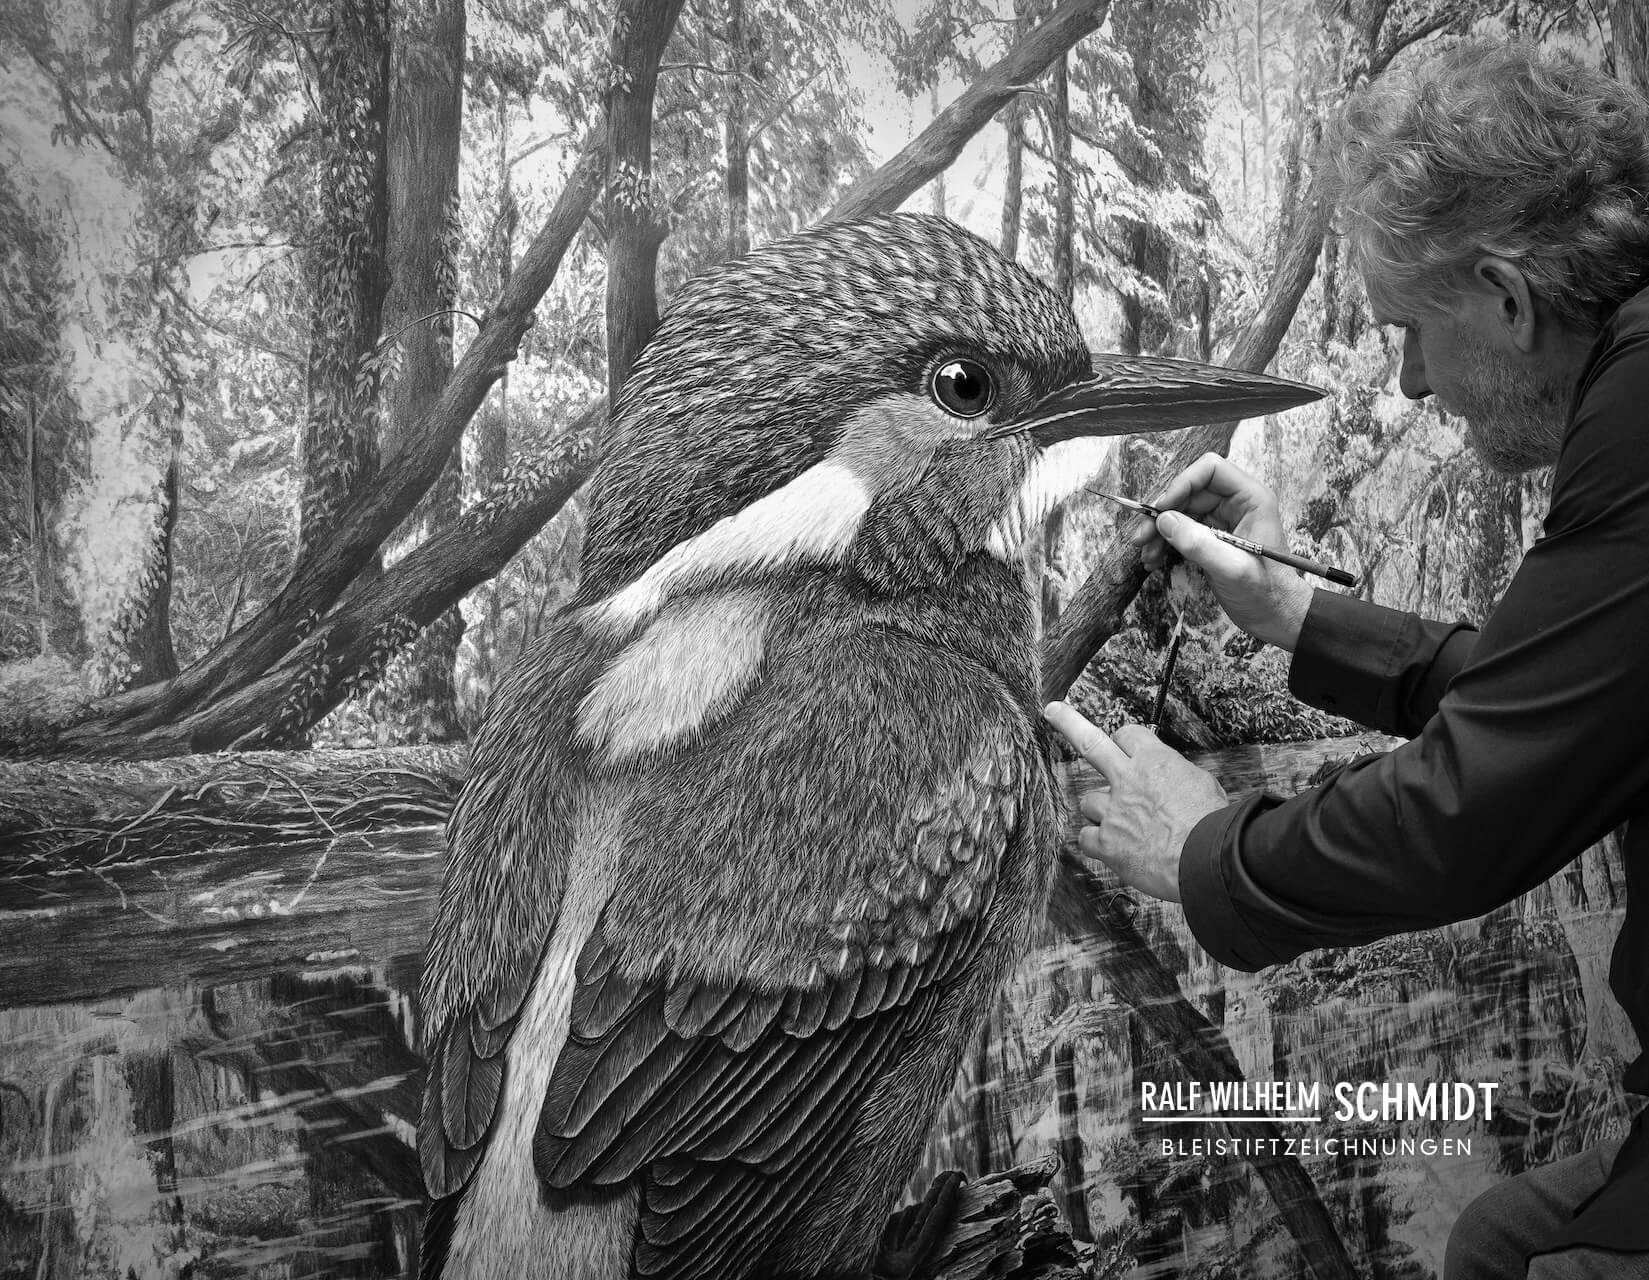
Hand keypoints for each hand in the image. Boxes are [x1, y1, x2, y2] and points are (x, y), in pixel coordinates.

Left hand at [1043, 702, 1228, 903]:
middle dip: (1069, 722)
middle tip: (1052, 711)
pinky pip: (1086, 837)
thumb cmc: (1212, 824)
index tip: (1121, 745)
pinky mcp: (1106, 842)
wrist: (1207, 860)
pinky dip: (1096, 842)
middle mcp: (1128, 780)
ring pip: (1088, 801)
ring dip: (1101, 811)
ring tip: (1125, 827)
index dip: (1124, 741)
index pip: (1127, 735)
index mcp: (1155, 761)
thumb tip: (1172, 776)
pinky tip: (1111, 848)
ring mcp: (1113, 811)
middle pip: (1090, 743)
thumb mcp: (1203, 784)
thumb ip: (1176, 775)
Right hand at [1127, 452, 1314, 651]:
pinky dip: (1163, 543)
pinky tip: (1153, 561)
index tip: (1160, 508)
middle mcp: (1236, 504)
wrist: (1275, 617)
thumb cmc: (1267, 593)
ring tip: (1145, 555)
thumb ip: (1199, 544)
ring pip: (1179, 511)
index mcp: (1251, 500)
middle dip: (1162, 513)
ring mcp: (1221, 521)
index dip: (1182, 483)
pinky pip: (1180, 530)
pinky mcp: (1210, 538)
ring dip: (1158, 531)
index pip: (1210, 470)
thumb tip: (1164, 521)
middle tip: (1141, 536)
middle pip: (1188, 491)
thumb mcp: (1233, 569)